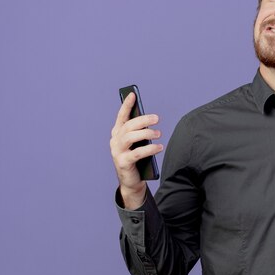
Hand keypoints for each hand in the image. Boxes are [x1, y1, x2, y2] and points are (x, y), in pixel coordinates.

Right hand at [110, 92, 163, 207]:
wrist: (131, 181)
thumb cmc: (136, 159)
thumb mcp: (138, 143)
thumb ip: (140, 132)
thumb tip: (150, 121)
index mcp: (117, 133)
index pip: (121, 116)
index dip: (126, 105)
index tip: (133, 94)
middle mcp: (115, 141)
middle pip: (128, 126)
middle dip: (143, 120)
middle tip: (156, 118)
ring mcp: (117, 152)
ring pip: (130, 137)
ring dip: (146, 133)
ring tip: (159, 134)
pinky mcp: (123, 162)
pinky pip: (137, 153)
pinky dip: (149, 149)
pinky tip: (159, 147)